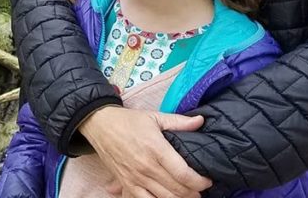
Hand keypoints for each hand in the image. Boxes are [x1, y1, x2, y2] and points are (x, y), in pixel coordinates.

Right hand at [79, 106, 211, 197]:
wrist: (100, 125)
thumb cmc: (128, 120)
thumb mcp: (153, 116)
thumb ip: (178, 121)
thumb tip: (200, 121)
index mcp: (156, 148)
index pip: (184, 174)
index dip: (200, 181)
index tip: (207, 179)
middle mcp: (147, 167)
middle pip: (178, 190)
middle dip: (194, 192)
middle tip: (200, 187)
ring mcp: (136, 178)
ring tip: (187, 194)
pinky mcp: (127, 185)